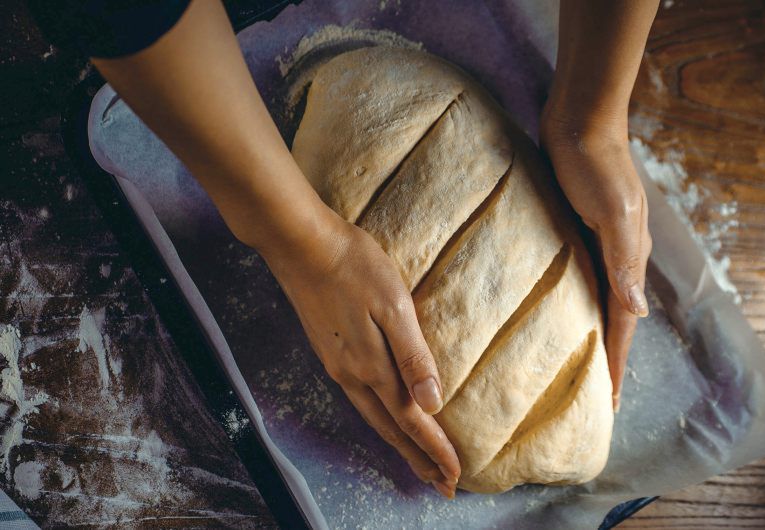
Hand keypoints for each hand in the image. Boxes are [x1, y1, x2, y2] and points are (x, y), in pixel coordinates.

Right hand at [263, 217, 460, 497]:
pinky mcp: (329, 351)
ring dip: (399, 443)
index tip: (456, 477)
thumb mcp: (393, 305)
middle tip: (441, 485)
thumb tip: (431, 404)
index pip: (411, 420)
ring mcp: (337, 365)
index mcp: (373, 366)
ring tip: (418, 463)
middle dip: (418, 459)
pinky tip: (384, 417)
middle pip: (391, 429)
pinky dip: (380, 421)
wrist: (301, 245)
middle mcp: (352, 375)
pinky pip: (360, 401)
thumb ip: (412, 355)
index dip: (435, 450)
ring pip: (374, 418)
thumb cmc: (354, 267)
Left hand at [540, 101, 651, 411]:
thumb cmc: (594, 164)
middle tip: (587, 396)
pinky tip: (547, 312)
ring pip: (587, 300)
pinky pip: (569, 276)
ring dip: (582, 332)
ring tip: (566, 364)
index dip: (616, 364)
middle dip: (601, 357)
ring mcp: (590, 244)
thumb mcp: (612, 212)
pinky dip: (564, 301)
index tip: (610, 405)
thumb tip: (637, 312)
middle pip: (608, 318)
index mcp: (627, 258)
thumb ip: (623, 260)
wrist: (578, 119)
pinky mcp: (566, 229)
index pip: (622, 324)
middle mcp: (612, 256)